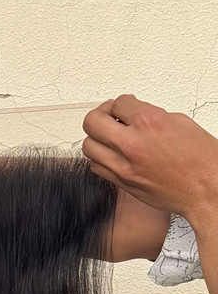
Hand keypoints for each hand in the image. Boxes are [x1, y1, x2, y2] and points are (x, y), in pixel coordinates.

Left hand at [82, 94, 217, 228]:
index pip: (118, 103)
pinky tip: (111, 155)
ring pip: (88, 146)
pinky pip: (96, 167)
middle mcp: (132, 144)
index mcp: (150, 123)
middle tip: (108, 116)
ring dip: (97, 138)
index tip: (123, 106)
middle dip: (100, 115)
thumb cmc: (201, 160)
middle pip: (92, 122)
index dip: (121, 103)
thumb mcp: (180, 123)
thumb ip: (151, 116)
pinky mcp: (121, 183)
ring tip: (108, 136)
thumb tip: (135, 115)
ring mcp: (123, 166)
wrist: (205, 190)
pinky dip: (100, 158)